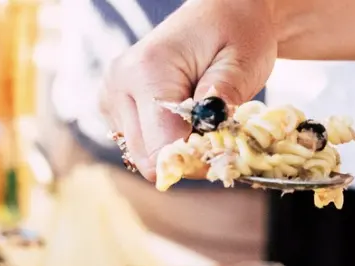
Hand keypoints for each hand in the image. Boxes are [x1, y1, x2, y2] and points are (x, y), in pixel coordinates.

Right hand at [99, 0, 277, 178]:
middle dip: (184, 157)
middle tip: (215, 135)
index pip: (160, 147)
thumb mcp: (243, 62)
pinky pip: (139, 144)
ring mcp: (111, 97)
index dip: (195, 161)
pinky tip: (182, 115)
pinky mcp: (113, 108)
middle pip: (147, 158)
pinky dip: (164, 140)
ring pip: (142, 156)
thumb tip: (208, 140)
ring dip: (174, 148)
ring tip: (199, 117)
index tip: (222, 153)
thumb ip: (224, 99)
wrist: (220, 13)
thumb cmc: (236, 32)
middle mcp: (118, 85)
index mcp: (145, 72)